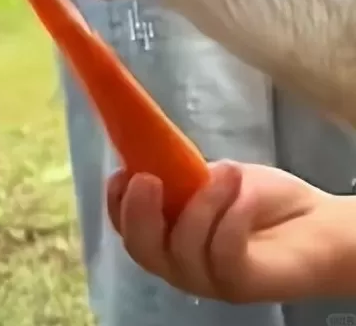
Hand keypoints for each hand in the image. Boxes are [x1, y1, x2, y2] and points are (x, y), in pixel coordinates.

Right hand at [108, 160, 355, 302]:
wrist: (317, 224)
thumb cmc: (258, 199)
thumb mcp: (210, 177)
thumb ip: (180, 176)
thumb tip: (150, 151)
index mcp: (168, 237)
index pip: (128, 229)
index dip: (116, 204)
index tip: (121, 171)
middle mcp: (182, 265)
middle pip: (144, 250)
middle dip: (140, 214)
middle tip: (149, 178)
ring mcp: (211, 279)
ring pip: (185, 247)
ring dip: (202, 203)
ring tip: (226, 172)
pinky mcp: (242, 284)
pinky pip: (223, 250)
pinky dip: (230, 214)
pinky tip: (240, 189)